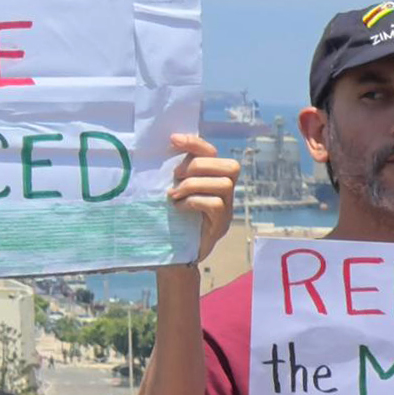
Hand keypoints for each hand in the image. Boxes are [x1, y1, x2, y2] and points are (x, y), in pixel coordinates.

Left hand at [163, 134, 238, 260]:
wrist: (171, 255)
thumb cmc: (169, 218)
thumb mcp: (171, 190)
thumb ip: (174, 173)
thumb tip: (164, 148)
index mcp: (211, 179)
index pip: (213, 153)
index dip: (196, 143)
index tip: (173, 140)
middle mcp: (225, 192)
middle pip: (229, 166)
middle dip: (199, 166)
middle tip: (176, 176)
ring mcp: (227, 209)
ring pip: (223, 184)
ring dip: (194, 186)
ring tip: (174, 195)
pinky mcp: (221, 224)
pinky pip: (216, 204)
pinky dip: (194, 202)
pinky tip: (179, 208)